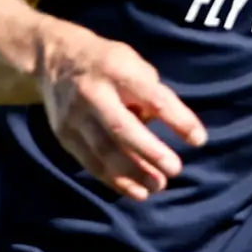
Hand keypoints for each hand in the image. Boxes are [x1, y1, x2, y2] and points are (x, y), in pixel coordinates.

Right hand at [34, 25, 205, 200]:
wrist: (52, 60)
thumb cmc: (107, 64)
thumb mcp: (132, 63)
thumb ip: (151, 92)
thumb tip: (166, 128)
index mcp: (116, 70)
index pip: (152, 97)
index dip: (177, 119)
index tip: (198, 139)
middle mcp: (92, 93)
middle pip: (122, 128)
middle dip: (150, 152)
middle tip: (175, 169)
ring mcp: (74, 116)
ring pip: (104, 151)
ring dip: (133, 174)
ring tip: (158, 186)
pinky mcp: (65, 135)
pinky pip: (91, 163)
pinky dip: (115, 181)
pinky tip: (136, 191)